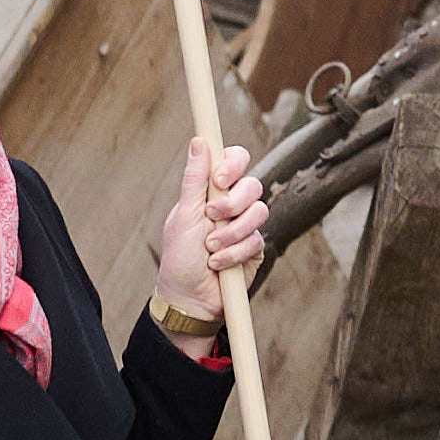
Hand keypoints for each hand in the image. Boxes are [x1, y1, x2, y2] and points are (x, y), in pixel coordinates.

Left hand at [155, 137, 264, 320]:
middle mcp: (232, 205)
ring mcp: (245, 226)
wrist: (189, 298)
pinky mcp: (255, 248)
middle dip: (232, 203)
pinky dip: (234, 253)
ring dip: (232, 232)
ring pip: (259, 211)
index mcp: (212, 191)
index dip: (234, 164)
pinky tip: (218, 263)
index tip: (220, 178)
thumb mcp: (183, 215)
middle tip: (211, 217)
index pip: (235, 161)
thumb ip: (194, 179)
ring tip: (211, 247)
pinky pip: (256, 240)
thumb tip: (199, 141)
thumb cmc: (179, 257)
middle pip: (252, 185)